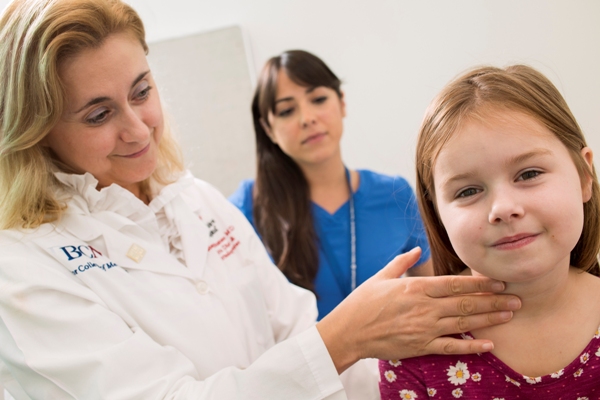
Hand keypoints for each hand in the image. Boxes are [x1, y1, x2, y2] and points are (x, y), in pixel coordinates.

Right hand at [316, 247, 520, 373]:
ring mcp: (424, 328)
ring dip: (489, 319)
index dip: (480, 283)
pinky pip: (451, 347)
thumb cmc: (362, 303)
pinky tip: (489, 345)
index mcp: (415, 288)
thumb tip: (417, 248)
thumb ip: (402, 262)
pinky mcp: (420, 346)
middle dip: (494, 301)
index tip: (499, 281)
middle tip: (517, 299)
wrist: (348, 331)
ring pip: (463, 323)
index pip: (455, 284)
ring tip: (509, 315)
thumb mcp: (381, 277)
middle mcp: (424, 307)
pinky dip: (471, 347)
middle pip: (466, 304)